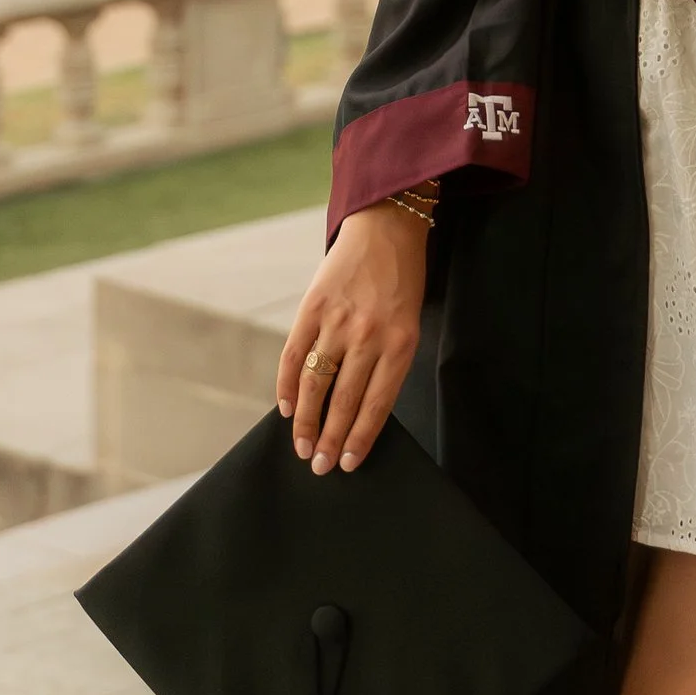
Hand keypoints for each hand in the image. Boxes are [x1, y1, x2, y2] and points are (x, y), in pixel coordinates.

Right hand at [276, 203, 428, 471]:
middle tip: (320, 467)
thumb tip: (355, 412)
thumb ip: (386, 363)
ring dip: (306, 421)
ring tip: (302, 446)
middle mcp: (368, 335)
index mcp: (400, 343)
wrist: (386, 227)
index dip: (360, 439)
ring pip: (316, 383)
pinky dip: (288, 385)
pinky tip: (287, 407)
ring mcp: (337, 320)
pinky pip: (294, 355)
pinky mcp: (312, 306)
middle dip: (330, 440)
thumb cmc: (402, 282)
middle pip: (344, 401)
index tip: (348, 464)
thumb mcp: (408, 324)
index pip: (377, 405)